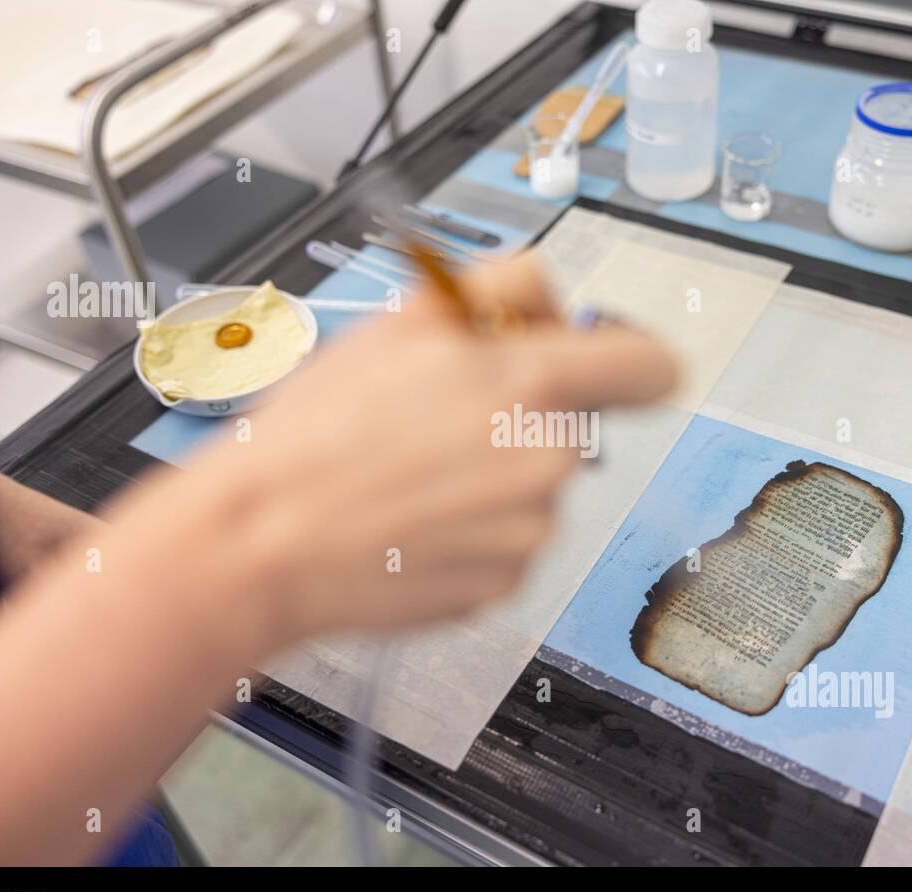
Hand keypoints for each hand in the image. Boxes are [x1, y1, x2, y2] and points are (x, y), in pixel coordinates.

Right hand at [181, 253, 677, 644]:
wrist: (262, 543)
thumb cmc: (318, 432)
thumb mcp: (400, 323)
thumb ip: (497, 288)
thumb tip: (554, 301)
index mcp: (530, 382)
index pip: (649, 366)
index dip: (631, 360)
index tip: (608, 368)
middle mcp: (548, 459)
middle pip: (573, 428)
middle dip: (520, 420)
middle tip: (435, 425)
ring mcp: (532, 531)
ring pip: (534, 487)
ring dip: (488, 478)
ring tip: (407, 480)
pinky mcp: (506, 583)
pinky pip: (506, 542)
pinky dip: (469, 533)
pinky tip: (409, 525)